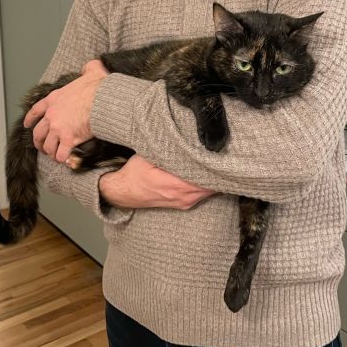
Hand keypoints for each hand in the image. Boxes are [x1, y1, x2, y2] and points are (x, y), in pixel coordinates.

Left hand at [23, 59, 107, 162]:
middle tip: (42, 146)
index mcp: (54, 99)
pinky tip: (65, 160)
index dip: (30, 119)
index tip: (27, 125)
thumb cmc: (97, 87)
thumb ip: (88, 69)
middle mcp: (52, 116)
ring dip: (50, 152)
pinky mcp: (69, 140)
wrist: (102, 99)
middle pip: (38, 133)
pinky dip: (62, 159)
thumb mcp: (91, 71)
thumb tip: (92, 66)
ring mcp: (59, 129)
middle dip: (38, 142)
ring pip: (48, 146)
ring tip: (54, 155)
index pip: (36, 111)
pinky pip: (61, 154)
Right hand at [99, 153, 216, 209]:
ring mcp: (185, 203)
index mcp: (173, 184)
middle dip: (217, 171)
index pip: (203, 177)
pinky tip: (208, 173)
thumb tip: (187, 142)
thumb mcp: (147, 156)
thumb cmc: (135, 173)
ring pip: (210, 191)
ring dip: (214, 178)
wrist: (124, 192)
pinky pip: (203, 195)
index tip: (218, 154)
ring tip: (216, 162)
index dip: (214, 165)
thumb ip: (167, 151)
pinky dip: (208, 184)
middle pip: (211, 185)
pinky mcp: (185, 204)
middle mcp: (182, 197)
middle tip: (221, 155)